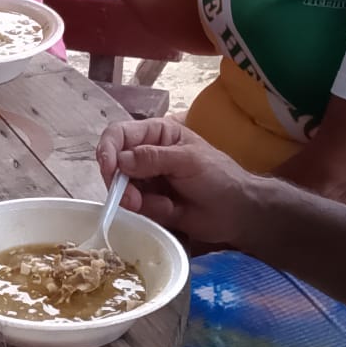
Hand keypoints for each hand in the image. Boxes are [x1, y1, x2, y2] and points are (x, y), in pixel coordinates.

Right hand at [98, 117, 258, 248]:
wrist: (237, 213)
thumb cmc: (218, 177)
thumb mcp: (188, 160)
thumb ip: (154, 157)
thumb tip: (120, 160)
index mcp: (156, 134)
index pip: (119, 134)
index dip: (108, 149)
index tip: (108, 169)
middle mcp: (145, 154)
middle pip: (113, 163)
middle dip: (119, 182)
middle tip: (133, 200)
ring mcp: (145, 179)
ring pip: (119, 187)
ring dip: (134, 200)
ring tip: (162, 206)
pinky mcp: (147, 202)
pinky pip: (132, 206)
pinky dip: (147, 211)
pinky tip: (169, 210)